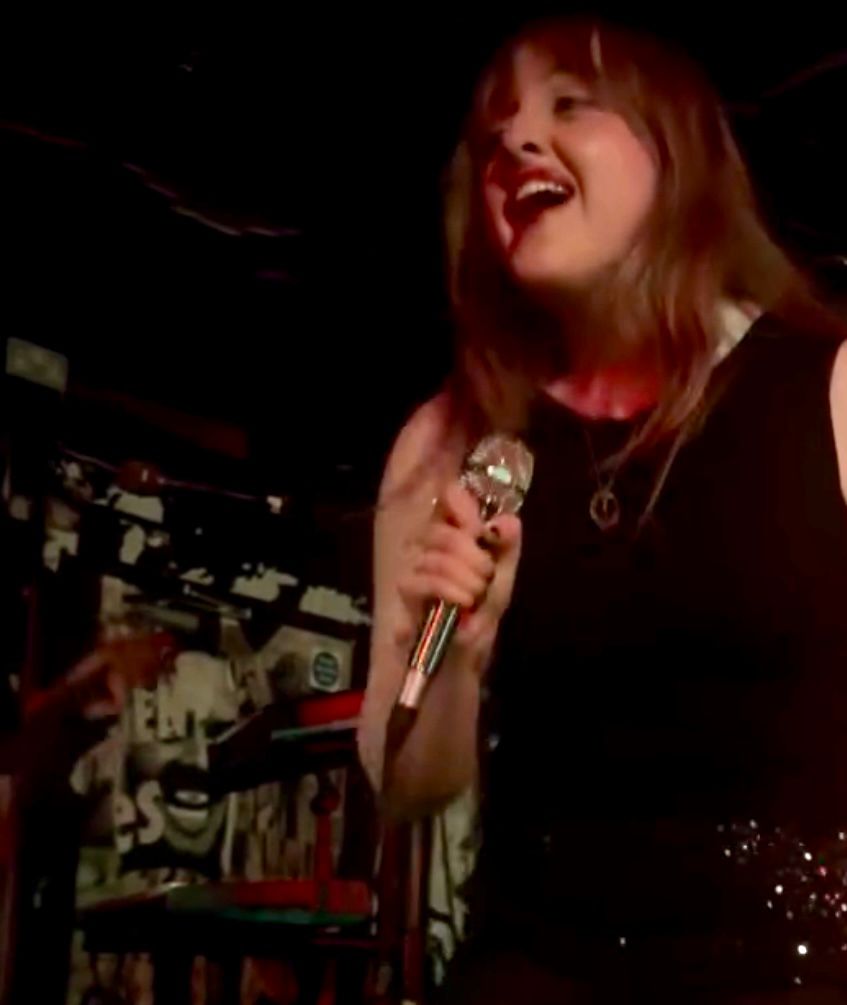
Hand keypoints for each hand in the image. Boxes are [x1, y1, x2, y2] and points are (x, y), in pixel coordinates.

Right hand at [397, 481, 521, 660]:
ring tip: (475, 596)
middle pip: (441, 531)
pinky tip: (463, 603)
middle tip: (486, 575)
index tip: (480, 530)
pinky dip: (448, 590)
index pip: (449, 496)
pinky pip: (423, 581)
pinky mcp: (405, 593)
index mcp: (453, 531)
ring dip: (464, 577)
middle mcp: (428, 543)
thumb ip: (507, 547)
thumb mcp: (503, 577)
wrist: (462, 652)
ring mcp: (413, 566)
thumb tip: (509, 520)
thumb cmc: (480, 610)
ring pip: (435, 557)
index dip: (464, 507)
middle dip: (471, 555)